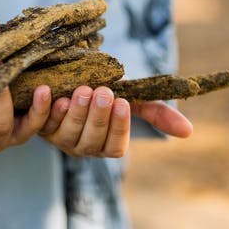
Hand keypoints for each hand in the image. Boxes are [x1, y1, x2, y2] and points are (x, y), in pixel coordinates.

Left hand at [38, 88, 192, 157]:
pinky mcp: (39, 127)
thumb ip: (156, 113)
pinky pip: (41, 123)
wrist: (66, 82)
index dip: (119, 127)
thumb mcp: (130, 100)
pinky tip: (50, 92)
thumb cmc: (103, 93)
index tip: (123, 102)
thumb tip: (189, 131)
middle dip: (98, 115)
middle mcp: (84, 146)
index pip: (115, 146)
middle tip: (103, 91)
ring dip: (75, 111)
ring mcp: (60, 138)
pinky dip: (45, 108)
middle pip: (92, 139)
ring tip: (82, 89)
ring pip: (67, 133)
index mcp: (107, 144)